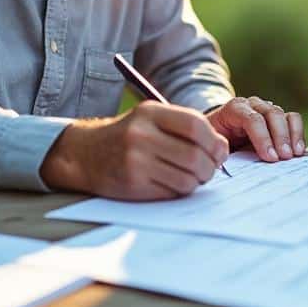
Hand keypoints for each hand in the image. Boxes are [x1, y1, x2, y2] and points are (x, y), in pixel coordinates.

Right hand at [39, 101, 228, 199]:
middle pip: (195, 156)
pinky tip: (171, 183)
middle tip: (208, 169)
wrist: (85, 154)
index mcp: (150, 113)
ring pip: (187, 179)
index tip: (219, 151)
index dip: (214, 141)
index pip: (195, 125)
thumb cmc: (128, 136)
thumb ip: (185, 126)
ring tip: (190, 177)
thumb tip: (222, 149)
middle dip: (210, 167)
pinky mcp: (133, 184)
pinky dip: (179, 191)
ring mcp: (135, 161)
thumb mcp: (151, 118)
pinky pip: (172, 193)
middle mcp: (141, 135)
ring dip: (196, 182)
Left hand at [205, 95, 304, 161]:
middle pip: (271, 114)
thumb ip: (220, 152)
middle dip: (279, 136)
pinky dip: (298, 134)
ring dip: (291, 135)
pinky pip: (293, 120)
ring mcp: (266, 109)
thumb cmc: (215, 142)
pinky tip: (300, 151)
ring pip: (284, 115)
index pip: (251, 118)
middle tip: (284, 157)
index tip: (270, 157)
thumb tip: (228, 164)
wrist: (219, 134)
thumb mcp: (212, 145)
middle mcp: (252, 105)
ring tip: (295, 155)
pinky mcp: (278, 118)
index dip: (262, 137)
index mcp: (233, 109)